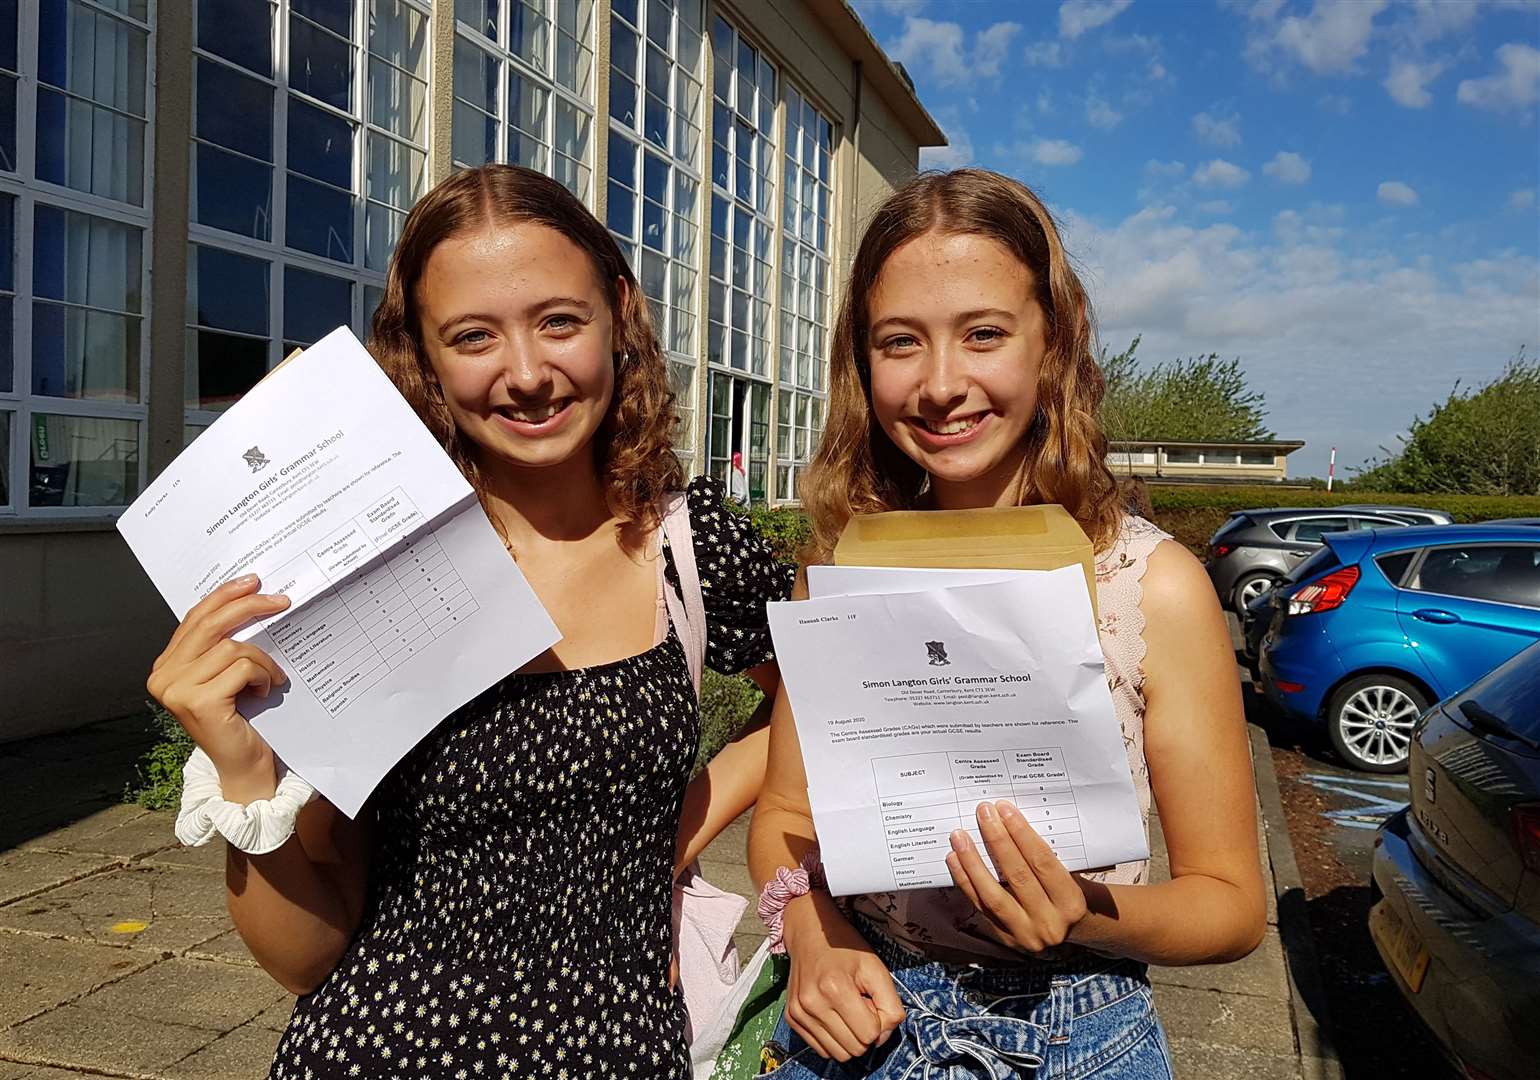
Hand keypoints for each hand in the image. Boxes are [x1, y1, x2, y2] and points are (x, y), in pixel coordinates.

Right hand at [146, 575, 290, 799]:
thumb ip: (223, 644)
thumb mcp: (227, 675)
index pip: (195, 618)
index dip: (224, 596)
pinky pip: (242, 667)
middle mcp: (163, 676)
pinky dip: (263, 675)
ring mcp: (177, 690)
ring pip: (232, 647)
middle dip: (249, 606)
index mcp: (167, 666)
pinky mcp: (199, 702)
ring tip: (271, 678)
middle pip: (210, 624)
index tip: (253, 581)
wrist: (244, 766)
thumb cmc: (242, 719)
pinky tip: (266, 691)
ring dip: (262, 660)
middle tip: (282, 600)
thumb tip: (253, 595)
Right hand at [782, 891, 904, 1061]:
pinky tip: (833, 1014)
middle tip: (859, 1005)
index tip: (871, 1000)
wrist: (809, 933)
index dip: (878, 1021)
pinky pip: (821, 1049)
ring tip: (846, 1010)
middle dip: (864, 1031)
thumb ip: (890, 1005)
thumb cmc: (846, 948)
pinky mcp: (791, 1018)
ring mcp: (798, 1013)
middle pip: (854, 1049)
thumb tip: (881, 1038)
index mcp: (835, 988)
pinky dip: (833, 1038)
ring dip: (849, 1037)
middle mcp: (812, 1004)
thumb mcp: (876, 968)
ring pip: (838, 1054)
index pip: (870, 1035)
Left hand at [945, 801, 1089, 953]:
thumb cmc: (1068, 892)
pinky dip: (965, 881)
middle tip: (983, 813)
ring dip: (973, 862)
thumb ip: (1051, 854)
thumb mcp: (1073, 875)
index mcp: (1072, 903)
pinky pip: (980, 906)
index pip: (1043, 862)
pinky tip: (954, 859)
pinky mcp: (1005, 938)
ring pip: (993, 895)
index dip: (1022, 834)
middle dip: (998, 841)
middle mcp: (1050, 923)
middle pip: (1018, 876)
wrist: (1069, 930)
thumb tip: (1012, 819)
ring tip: (960, 836)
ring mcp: (1025, 934)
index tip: (1005, 809)